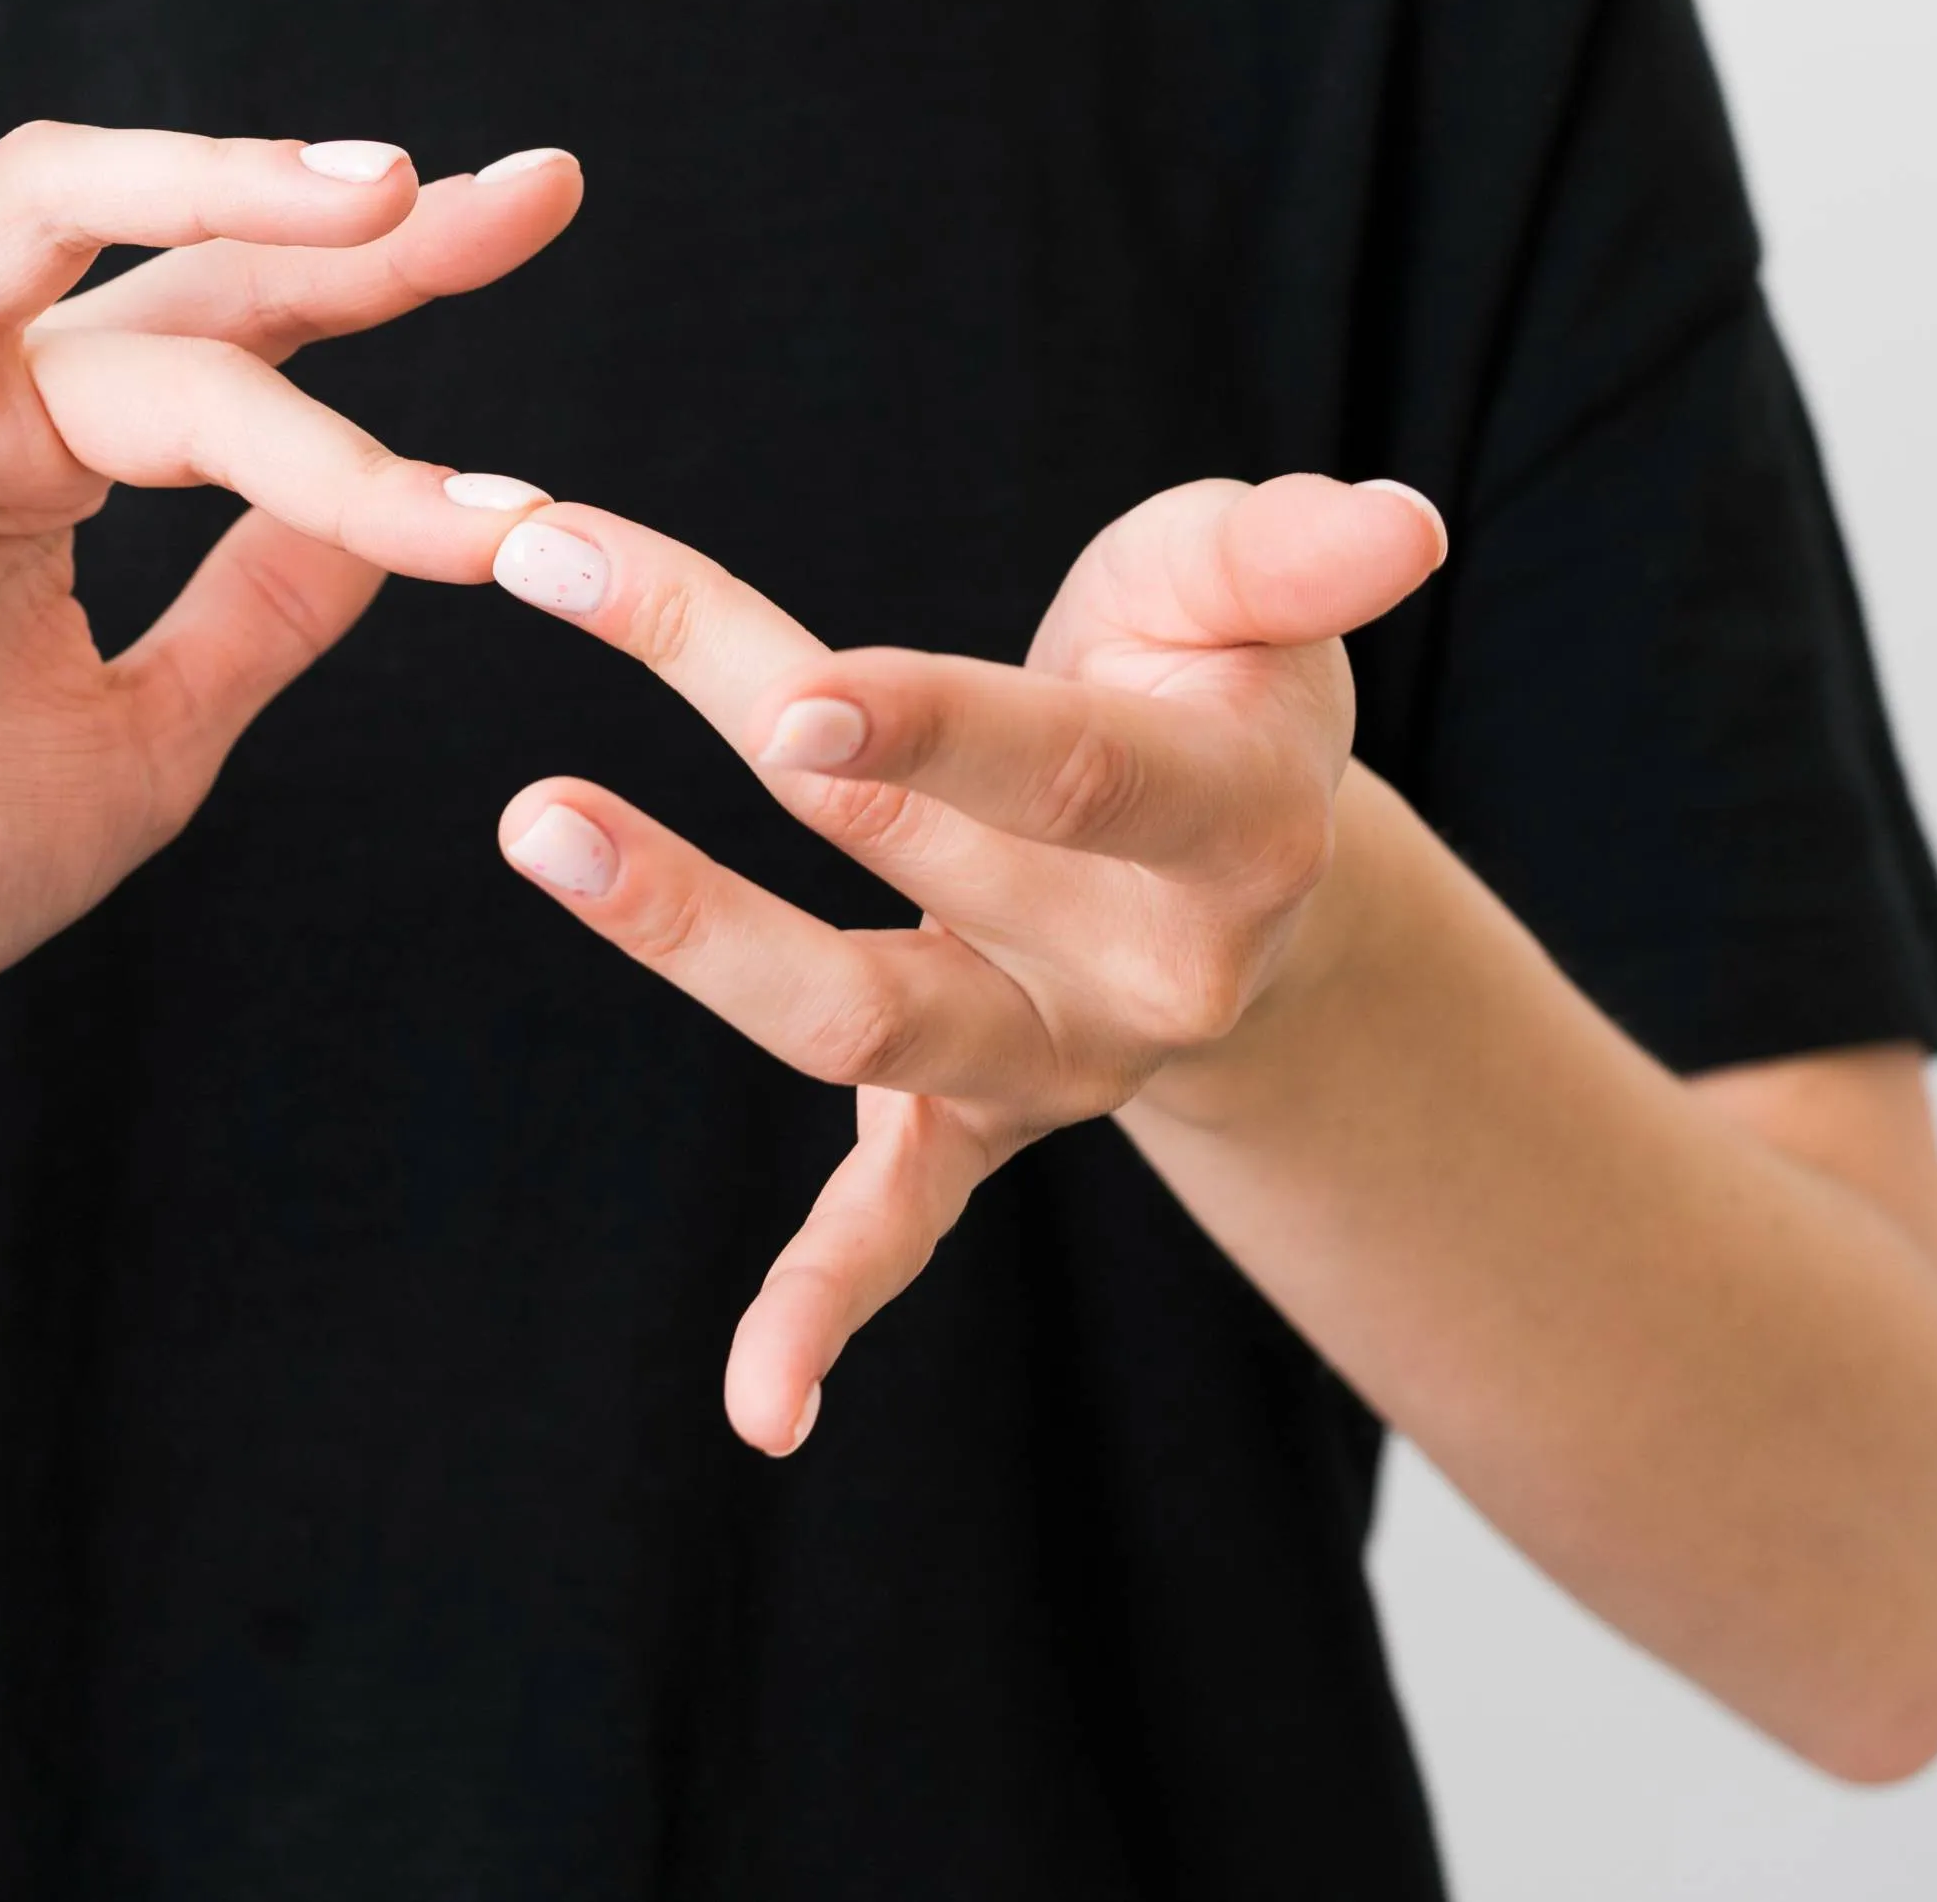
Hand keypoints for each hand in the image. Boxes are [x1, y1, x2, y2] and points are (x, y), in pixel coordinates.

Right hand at [0, 0, 579, 1094]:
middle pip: (193, 260)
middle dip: (359, 228)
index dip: (393, 281)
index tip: (543, 214)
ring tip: (372, 187)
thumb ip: (260, 618)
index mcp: (60, 462)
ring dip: (211, 179)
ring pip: (51, 211)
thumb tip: (396, 517)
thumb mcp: (145, 743)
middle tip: (524, 199)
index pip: (256, 339)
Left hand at [478, 475, 1446, 1451]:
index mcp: (1228, 821)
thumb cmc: (1216, 688)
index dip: (930, 735)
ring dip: (692, 933)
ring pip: (863, 1022)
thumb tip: (1399, 523)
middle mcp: (1143, 966)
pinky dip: (825, 1314)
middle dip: (745, 746)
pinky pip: (897, 1225)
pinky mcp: (974, 1125)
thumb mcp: (1250, 600)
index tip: (784, 702)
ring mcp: (1051, 1060)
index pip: (1069, 773)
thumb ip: (1288, 560)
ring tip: (538, 824)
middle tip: (599, 715)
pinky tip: (756, 1413)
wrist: (1246, 865)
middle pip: (916, 854)